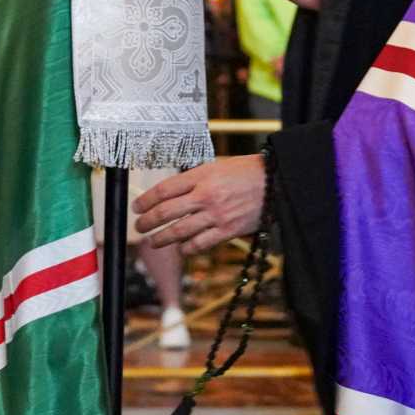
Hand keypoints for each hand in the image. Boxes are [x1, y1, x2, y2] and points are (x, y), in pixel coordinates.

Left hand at [137, 155, 268, 254]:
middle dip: (148, 222)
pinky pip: (200, 244)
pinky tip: (182, 248)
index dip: (146, 200)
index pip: (165, 189)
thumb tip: (170, 194)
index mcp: (202, 176)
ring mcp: (217, 215)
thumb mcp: (218, 167)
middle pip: (166, 212)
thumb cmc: (247, 172)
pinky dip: (187, 248)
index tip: (137, 207)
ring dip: (161, 239)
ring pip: (179, 231)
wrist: (278, 182)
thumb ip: (195, 179)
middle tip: (139, 226)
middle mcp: (206, 195)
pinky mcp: (228, 231)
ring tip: (153, 241)